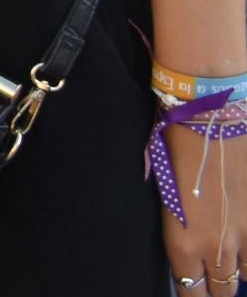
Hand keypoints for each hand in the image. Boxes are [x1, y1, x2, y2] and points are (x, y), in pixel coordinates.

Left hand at [158, 118, 243, 292]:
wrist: (211, 121)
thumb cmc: (175, 149)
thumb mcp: (162, 191)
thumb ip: (176, 224)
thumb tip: (181, 240)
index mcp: (183, 243)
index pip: (191, 291)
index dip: (192, 295)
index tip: (191, 291)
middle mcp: (217, 248)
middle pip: (222, 290)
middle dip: (214, 288)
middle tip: (210, 280)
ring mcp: (245, 235)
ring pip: (245, 276)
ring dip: (235, 271)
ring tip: (227, 263)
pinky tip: (243, 248)